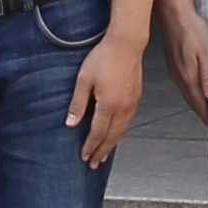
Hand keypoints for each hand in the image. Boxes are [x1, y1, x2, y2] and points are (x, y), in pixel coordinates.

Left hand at [68, 28, 143, 168]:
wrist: (126, 44)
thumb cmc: (104, 57)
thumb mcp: (84, 79)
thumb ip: (78, 103)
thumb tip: (71, 123)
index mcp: (109, 105)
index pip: (97, 133)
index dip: (90, 147)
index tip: (84, 156)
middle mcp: (123, 108)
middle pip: (111, 137)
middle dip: (101, 152)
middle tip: (94, 163)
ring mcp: (131, 104)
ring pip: (121, 132)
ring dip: (112, 145)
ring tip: (104, 154)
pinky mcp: (136, 98)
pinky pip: (128, 122)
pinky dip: (120, 133)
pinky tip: (116, 134)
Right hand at [163, 0, 207, 121]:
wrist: (174, 12)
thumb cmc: (192, 29)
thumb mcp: (207, 53)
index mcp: (188, 77)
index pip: (199, 104)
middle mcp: (179, 76)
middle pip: (192, 100)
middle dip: (202, 111)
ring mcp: (175, 69)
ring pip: (187, 91)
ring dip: (196, 100)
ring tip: (206, 105)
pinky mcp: (173, 61)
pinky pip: (183, 81)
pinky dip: (191, 89)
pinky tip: (195, 85)